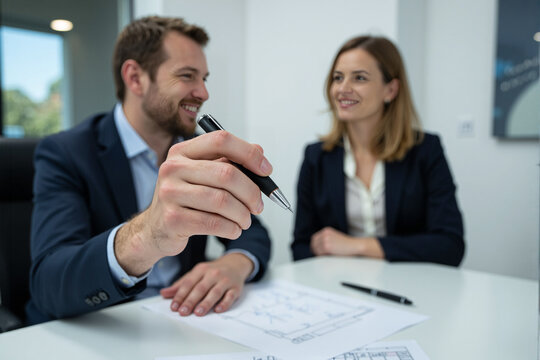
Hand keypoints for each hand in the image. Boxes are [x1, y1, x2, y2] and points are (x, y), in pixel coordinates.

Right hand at [115, 131, 271, 275]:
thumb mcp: (203, 175)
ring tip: (245, 220)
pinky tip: (234, 230)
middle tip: (258, 206)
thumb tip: (259, 152)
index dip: (249, 154)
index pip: (221, 140)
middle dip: (251, 192)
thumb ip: (229, 162)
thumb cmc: (185, 199)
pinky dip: (232, 228)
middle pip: (227, 174)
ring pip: (223, 201)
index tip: (266, 170)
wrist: (156, 228)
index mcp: (182, 151)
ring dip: (242, 214)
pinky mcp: (172, 219)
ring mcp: (170, 193)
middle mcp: (173, 168)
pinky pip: (214, 223)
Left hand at [160, 252, 252, 315]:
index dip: (180, 295)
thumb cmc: (212, 272)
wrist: (235, 265)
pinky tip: (218, 310)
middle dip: (191, 301)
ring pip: (215, 292)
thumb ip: (181, 285)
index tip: (174, 306)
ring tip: (198, 313)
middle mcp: (213, 274)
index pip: (188, 283)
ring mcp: (225, 280)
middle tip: (183, 312)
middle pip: (200, 288)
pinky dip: (224, 303)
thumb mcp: (196, 274)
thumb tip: (164, 293)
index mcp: (201, 269)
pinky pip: (230, 296)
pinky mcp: (235, 288)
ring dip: (206, 303)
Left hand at [310, 227, 383, 257]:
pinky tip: (328, 257)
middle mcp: (325, 233)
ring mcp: (325, 240)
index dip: (315, 245)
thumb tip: (317, 247)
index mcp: (326, 230)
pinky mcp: (327, 247)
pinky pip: (319, 253)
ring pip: (316, 249)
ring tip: (326, 256)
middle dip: (315, 250)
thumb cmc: (347, 244)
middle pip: (314, 243)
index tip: (317, 250)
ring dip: (319, 254)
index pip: (314, 238)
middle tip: (320, 255)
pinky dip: (322, 256)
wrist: (355, 245)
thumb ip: (327, 239)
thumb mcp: (335, 238)